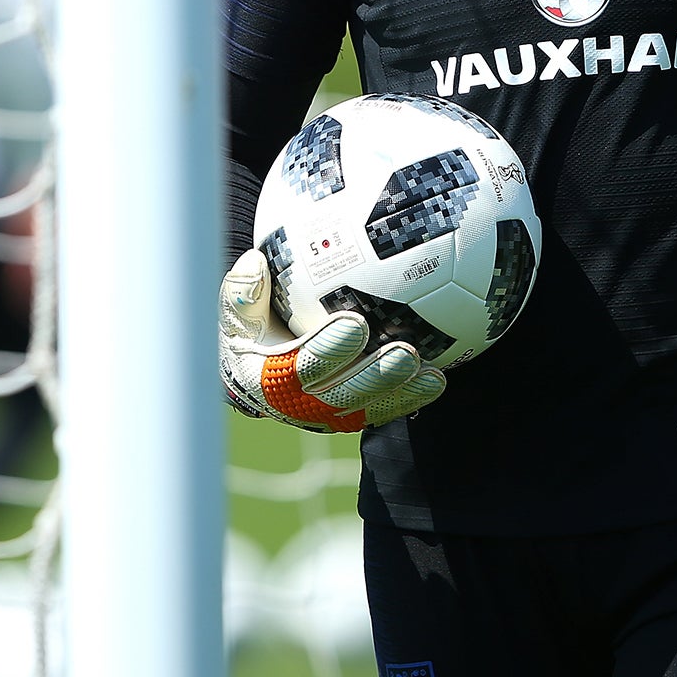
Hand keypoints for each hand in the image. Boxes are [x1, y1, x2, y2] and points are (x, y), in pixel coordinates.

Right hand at [218, 249, 445, 431]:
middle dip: (375, 376)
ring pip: (369, 408)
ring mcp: (330, 415)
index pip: (301, 367)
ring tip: (430, 374)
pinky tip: (438, 378)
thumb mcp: (237, 312)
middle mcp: (301, 405)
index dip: (328, 349)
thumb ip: (242, 291)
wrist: (258, 371)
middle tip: (405, 354)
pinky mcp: (354, 415)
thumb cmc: (253, 330)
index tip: (355, 323)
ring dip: (401, 392)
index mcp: (269, 380)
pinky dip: (412, 398)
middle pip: (342, 396)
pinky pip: (385, 409)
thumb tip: (254, 261)